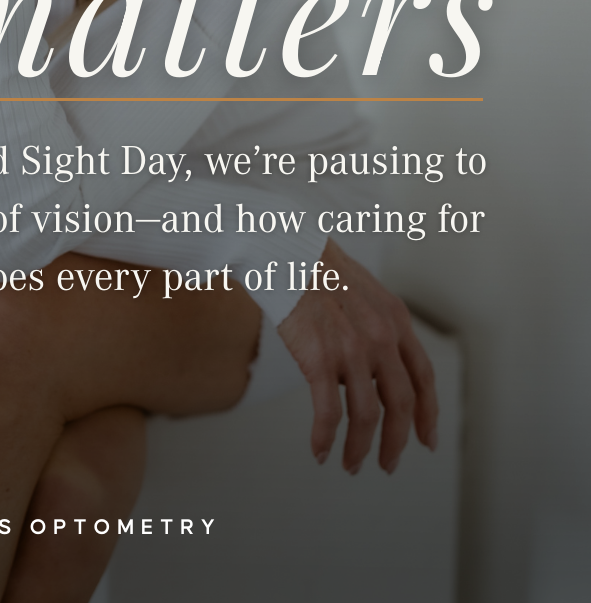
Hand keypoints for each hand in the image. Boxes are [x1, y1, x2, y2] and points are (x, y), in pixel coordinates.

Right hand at [276, 239, 438, 473]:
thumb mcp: (366, 292)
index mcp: (396, 321)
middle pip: (400, 405)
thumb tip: (377, 367)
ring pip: (366, 416)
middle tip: (388, 463)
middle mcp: (381, 338)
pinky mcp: (320, 358)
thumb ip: (379, 327)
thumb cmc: (317, 268)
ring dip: (360, 448)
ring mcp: (352, 350)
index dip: (428, 414)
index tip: (426, 439)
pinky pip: (328, 412)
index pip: (423, 378)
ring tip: (352, 464)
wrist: (287, 250)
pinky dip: (325, 438)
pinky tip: (319, 451)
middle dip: (396, 442)